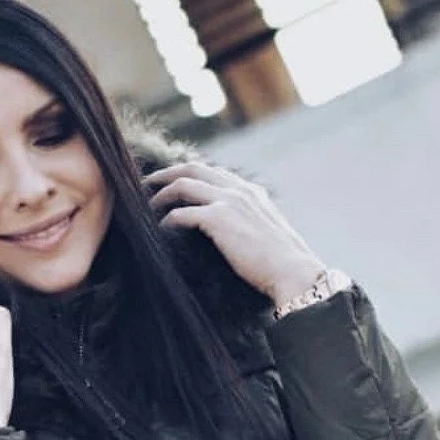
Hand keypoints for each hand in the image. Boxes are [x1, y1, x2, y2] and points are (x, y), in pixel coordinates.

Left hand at [142, 162, 349, 306]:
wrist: (293, 271)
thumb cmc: (282, 264)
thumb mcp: (266, 235)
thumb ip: (249, 226)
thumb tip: (237, 238)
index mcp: (250, 192)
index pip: (213, 172)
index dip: (189, 175)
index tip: (172, 183)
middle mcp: (238, 190)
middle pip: (193, 168)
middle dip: (166, 173)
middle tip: (147, 183)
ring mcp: (229, 201)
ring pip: (184, 184)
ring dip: (161, 193)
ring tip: (146, 206)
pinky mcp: (219, 219)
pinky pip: (182, 213)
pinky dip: (168, 219)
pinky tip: (160, 230)